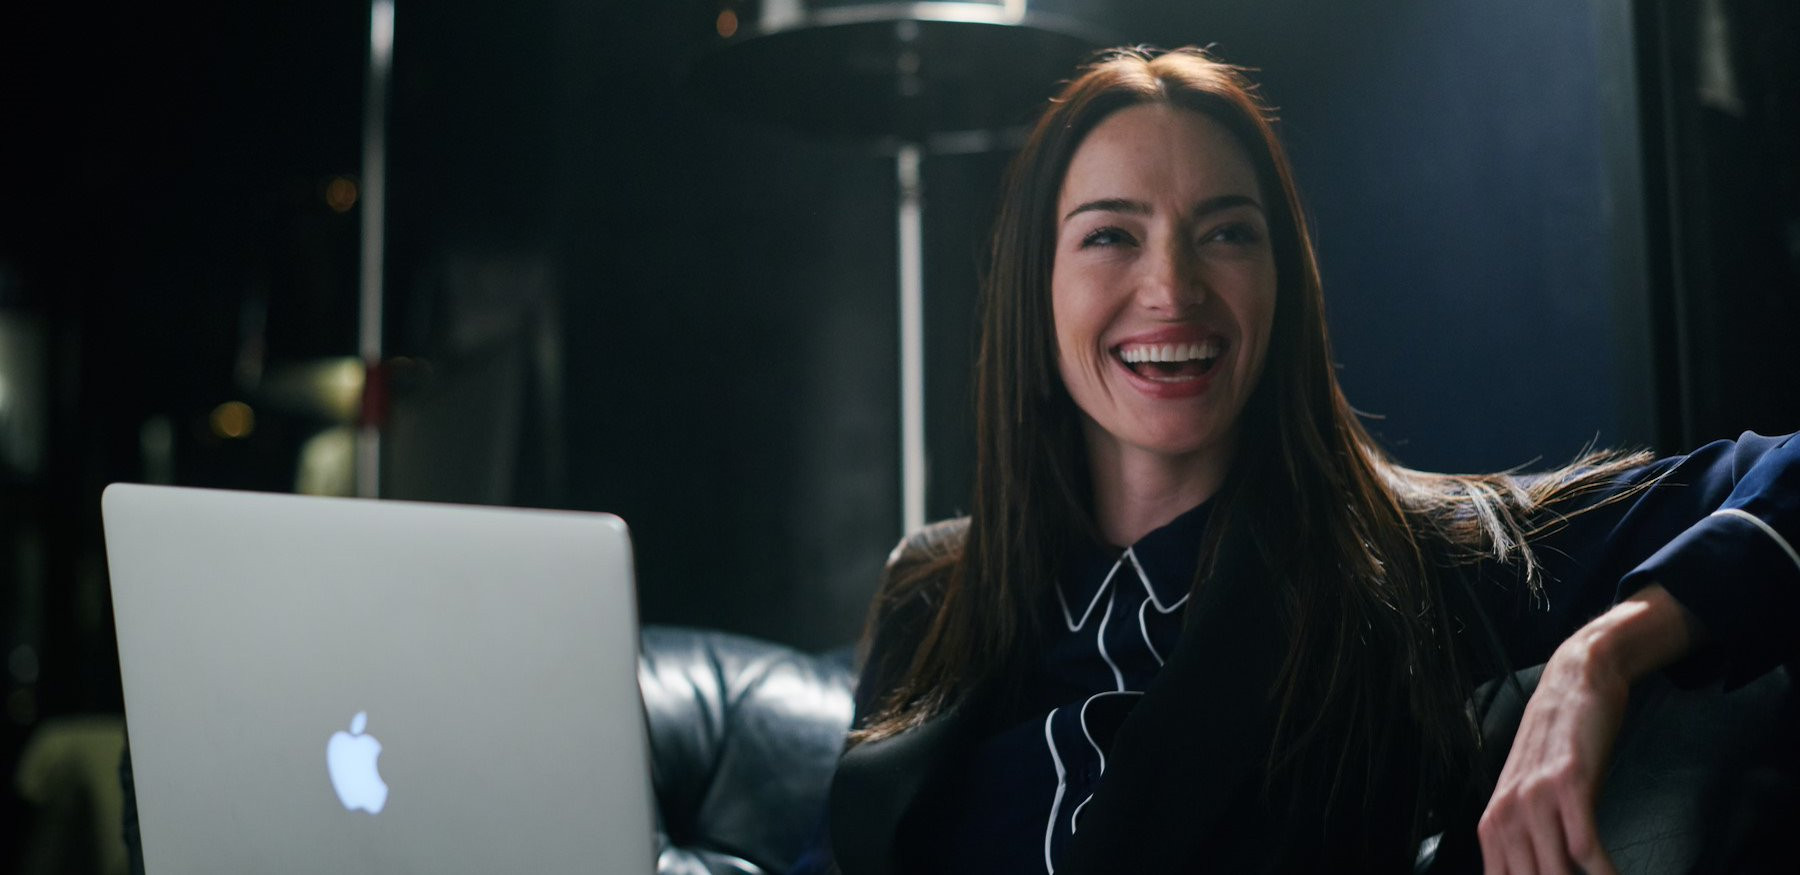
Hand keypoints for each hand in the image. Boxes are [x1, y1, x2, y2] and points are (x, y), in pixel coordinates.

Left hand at [1477, 636, 1625, 874]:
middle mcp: (1505, 816)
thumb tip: (1537, 871)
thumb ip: (1530, 842)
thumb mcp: (1532, 798)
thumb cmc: (1559, 748)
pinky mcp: (1568, 786)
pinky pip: (1586, 850)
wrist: (1574, 682)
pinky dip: (1606, 874)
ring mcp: (1533, 800)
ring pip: (1555, 874)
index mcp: (1492, 826)